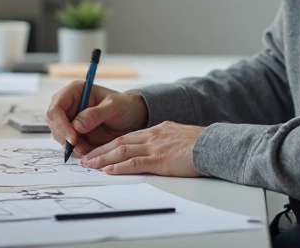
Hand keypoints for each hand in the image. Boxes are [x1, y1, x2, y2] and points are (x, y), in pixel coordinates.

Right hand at [46, 82, 148, 156]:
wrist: (131, 118)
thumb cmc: (124, 106)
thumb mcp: (114, 107)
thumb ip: (95, 114)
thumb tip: (76, 125)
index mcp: (75, 91)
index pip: (56, 107)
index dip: (61, 124)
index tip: (73, 138)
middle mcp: (68, 105)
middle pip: (54, 124)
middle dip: (65, 138)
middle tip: (80, 149)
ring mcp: (70, 120)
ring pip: (59, 136)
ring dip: (71, 146)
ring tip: (88, 150)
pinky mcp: (74, 133)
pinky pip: (68, 144)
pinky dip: (76, 150)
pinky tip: (88, 151)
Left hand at [80, 121, 204, 176]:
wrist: (214, 145)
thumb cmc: (202, 143)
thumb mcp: (180, 136)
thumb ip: (167, 140)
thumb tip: (161, 148)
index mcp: (157, 130)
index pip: (128, 136)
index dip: (110, 144)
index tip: (98, 150)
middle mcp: (153, 135)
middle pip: (120, 141)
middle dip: (100, 150)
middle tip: (85, 158)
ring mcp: (155, 147)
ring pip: (122, 150)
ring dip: (103, 158)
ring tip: (89, 164)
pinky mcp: (160, 160)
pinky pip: (135, 162)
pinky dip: (119, 166)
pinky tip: (108, 169)